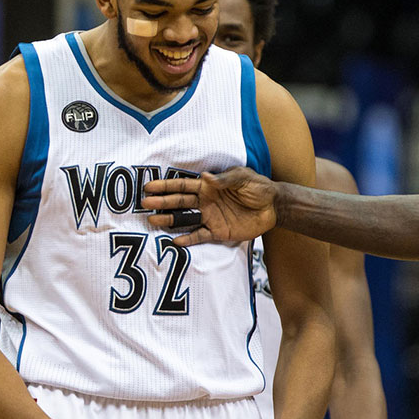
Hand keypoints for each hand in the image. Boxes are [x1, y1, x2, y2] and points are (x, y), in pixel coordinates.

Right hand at [142, 167, 277, 247]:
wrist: (273, 207)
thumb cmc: (258, 187)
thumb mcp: (243, 178)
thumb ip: (225, 179)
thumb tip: (205, 177)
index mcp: (208, 186)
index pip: (183, 185)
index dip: (166, 186)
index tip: (149, 187)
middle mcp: (205, 201)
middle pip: (179, 202)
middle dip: (162, 202)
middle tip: (145, 205)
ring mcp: (210, 217)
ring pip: (185, 219)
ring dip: (169, 220)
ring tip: (153, 222)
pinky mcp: (218, 232)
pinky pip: (200, 236)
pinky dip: (188, 239)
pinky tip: (175, 240)